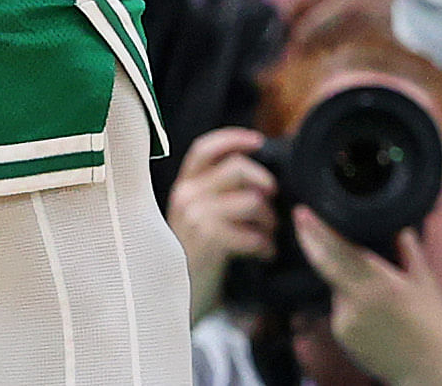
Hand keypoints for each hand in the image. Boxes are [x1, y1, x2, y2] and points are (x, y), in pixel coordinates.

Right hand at [166, 127, 277, 320]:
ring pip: (251, 201)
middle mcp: (185, 196)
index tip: (259, 141)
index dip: (233, 138)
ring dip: (269, 219)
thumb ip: (216, 194)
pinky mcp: (208, 240)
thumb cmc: (192, 258)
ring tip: (270, 234)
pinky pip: (251, 234)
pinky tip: (265, 254)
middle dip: (265, 183)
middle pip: (238, 168)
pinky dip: (264, 245)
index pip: (205, 148)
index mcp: (184, 186)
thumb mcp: (197, 218)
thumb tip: (260, 177)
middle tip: (273, 202)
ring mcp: (195, 217)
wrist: (169, 302)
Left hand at [295, 214, 441, 385]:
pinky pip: (339, 306)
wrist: (428, 369)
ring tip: (371, 282)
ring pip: (336, 286)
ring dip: (342, 276)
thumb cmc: (432, 323)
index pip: (339, 252)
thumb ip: (409, 250)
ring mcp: (346, 320)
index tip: (302, 213)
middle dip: (309, 240)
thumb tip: (399, 227)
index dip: (317, 231)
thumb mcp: (425, 280)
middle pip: (324, 265)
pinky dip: (349, 298)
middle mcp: (357, 301)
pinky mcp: (342, 334)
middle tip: (299, 218)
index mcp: (380, 283)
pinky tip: (371, 307)